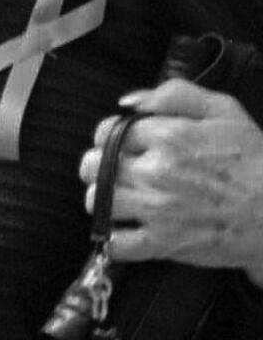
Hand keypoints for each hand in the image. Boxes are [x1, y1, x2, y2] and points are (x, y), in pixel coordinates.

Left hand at [80, 79, 262, 280]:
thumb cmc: (256, 160)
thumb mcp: (224, 111)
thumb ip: (174, 95)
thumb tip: (128, 102)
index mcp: (168, 136)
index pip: (106, 132)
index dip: (109, 137)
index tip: (122, 145)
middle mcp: (156, 171)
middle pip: (93, 165)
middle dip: (101, 165)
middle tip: (118, 170)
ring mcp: (157, 209)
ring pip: (96, 201)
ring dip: (103, 199)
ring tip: (122, 197)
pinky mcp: (165, 243)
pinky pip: (116, 244)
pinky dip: (114, 239)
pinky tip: (126, 229)